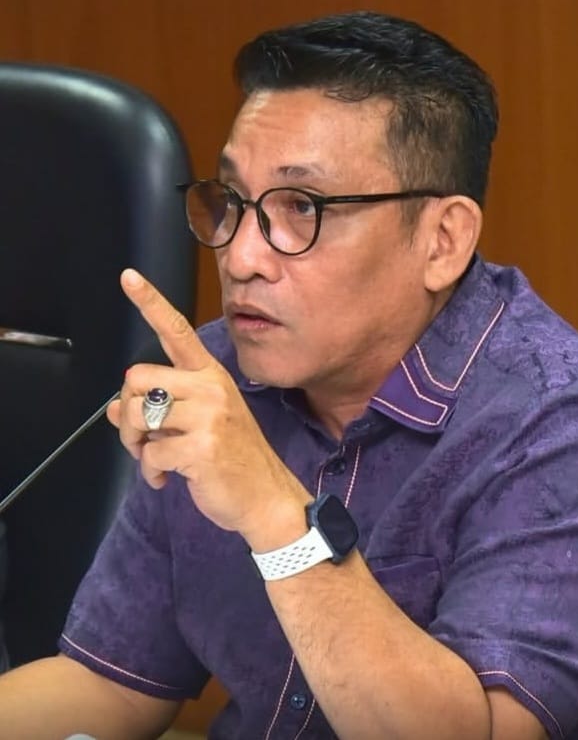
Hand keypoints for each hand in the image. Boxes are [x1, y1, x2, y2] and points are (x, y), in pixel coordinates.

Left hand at [106, 269, 309, 540]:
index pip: (177, 332)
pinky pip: (150, 454)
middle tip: (140, 438)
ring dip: (134, 444)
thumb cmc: (234, 459)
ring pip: (137, 415)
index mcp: (212, 377)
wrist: (267, 497)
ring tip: (152, 459)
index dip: (150, 304)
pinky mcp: (202, 447)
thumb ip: (160, 411)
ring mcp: (209, 416)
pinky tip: (166, 479)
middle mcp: (211, 388)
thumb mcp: (199, 426)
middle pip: (136, 378)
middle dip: (127, 413)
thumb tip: (115, 411)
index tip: (128, 276)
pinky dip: (150, 472)